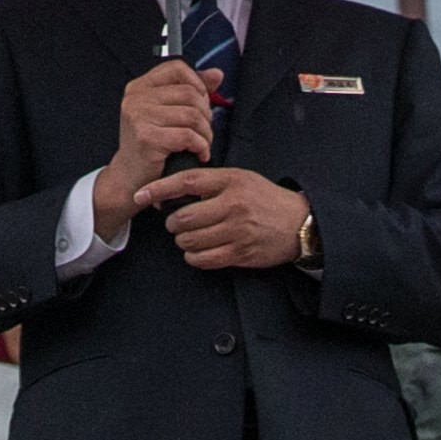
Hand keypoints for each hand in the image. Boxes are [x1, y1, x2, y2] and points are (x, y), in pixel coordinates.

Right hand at [93, 60, 220, 238]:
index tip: (202, 102)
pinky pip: (187, 136)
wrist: (130, 178)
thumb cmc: (151, 145)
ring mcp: (138, 117)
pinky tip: (199, 154)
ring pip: (191, 115)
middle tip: (204, 130)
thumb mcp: (167, 112)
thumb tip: (217, 74)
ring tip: (203, 143)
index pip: (176, 68)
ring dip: (205, 132)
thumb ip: (191, 90)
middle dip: (205, 113)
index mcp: (139, 87)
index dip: (197, 83)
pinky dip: (201, 146)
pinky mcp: (146, 138)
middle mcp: (135, 98)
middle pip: (189, 93)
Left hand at [134, 164, 308, 271]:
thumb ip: (211, 183)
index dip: (160, 189)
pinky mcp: (240, 253)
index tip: (141, 195)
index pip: (187, 182)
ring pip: (190, 240)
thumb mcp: (242, 179)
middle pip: (184, 217)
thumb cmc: (266, 199)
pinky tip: (198, 251)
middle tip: (175, 223)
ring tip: (188, 237)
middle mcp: (233, 205)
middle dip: (172, 223)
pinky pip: (203, 259)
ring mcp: (237, 231)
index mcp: (231, 181)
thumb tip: (173, 193)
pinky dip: (193, 257)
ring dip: (182, 241)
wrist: (299, 223)